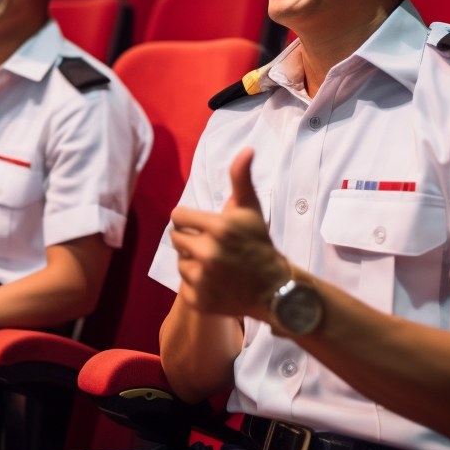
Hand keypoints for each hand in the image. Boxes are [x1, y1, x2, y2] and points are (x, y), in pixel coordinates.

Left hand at [170, 148, 290, 319]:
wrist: (273, 288)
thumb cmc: (258, 243)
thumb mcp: (250, 209)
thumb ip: (241, 178)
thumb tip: (247, 149)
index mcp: (218, 227)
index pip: (177, 217)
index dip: (190, 219)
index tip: (205, 226)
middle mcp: (208, 253)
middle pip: (176, 238)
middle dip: (192, 239)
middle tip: (213, 245)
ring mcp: (203, 279)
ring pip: (180, 261)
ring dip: (193, 261)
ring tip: (216, 264)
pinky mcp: (199, 300)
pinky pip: (184, 284)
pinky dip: (196, 284)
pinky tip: (215, 282)